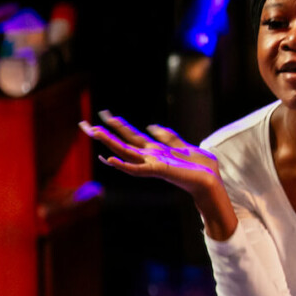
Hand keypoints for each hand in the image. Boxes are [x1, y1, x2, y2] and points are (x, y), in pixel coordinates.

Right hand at [80, 110, 224, 199]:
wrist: (211, 181)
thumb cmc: (200, 167)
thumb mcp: (184, 146)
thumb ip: (168, 137)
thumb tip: (151, 126)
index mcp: (155, 150)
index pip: (132, 136)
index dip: (119, 125)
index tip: (105, 115)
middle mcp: (150, 157)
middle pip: (122, 143)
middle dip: (104, 134)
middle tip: (84, 124)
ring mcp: (152, 164)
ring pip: (125, 153)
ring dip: (109, 143)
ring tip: (94, 132)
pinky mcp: (158, 171)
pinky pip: (137, 169)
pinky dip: (123, 165)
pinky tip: (110, 159)